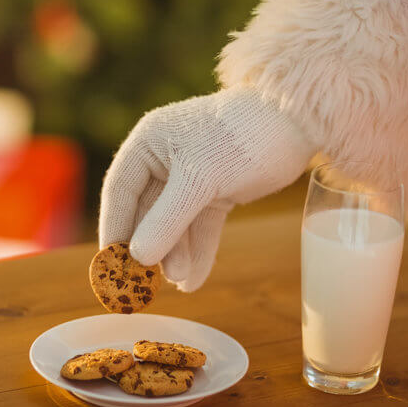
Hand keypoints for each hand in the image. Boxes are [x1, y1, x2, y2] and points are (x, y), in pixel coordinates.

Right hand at [99, 87, 314, 291]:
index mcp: (149, 142)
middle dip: (152, 247)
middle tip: (148, 282)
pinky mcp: (216, 190)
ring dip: (176, 254)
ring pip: (175, 222)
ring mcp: (191, 175)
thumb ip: (166, 220)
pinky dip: (199, 251)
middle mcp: (165, 158)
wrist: (297, 124)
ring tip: (181, 283)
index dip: (114, 227)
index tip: (110, 263)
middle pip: (147, 211)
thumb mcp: (199, 180)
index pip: (120, 190)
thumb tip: (137, 257)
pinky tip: (195, 280)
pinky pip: (200, 225)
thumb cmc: (241, 137)